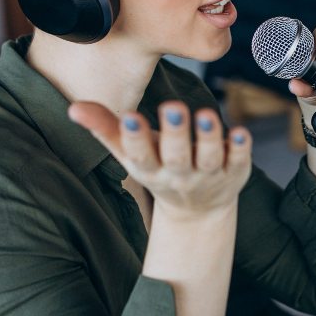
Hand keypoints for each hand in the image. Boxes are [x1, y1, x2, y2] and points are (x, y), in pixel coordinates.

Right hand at [68, 102, 251, 218]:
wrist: (197, 208)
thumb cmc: (158, 166)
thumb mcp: (130, 153)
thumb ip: (105, 128)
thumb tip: (74, 108)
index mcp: (150, 167)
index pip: (140, 155)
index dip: (135, 138)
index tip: (130, 118)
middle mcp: (179, 173)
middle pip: (177, 156)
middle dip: (175, 133)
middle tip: (173, 107)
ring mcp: (209, 175)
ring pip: (210, 158)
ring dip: (209, 138)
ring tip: (207, 115)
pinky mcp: (235, 172)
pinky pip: (239, 160)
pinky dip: (241, 148)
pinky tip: (242, 132)